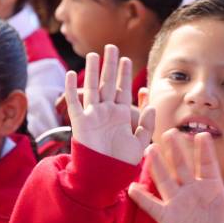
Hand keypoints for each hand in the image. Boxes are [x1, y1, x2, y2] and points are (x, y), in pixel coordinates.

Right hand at [65, 45, 152, 165]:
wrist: (105, 175)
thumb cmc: (123, 162)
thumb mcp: (141, 143)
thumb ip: (147, 124)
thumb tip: (153, 105)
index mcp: (121, 115)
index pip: (122, 89)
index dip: (124, 74)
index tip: (126, 58)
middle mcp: (106, 112)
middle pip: (107, 83)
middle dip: (109, 66)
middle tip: (111, 47)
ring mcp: (92, 115)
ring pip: (92, 88)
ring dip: (92, 72)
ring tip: (94, 54)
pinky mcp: (80, 122)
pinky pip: (74, 103)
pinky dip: (71, 89)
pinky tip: (70, 74)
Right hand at [128, 130, 223, 222]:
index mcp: (211, 186)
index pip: (208, 164)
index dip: (205, 151)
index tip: (202, 135)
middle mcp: (193, 190)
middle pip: (183, 167)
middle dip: (176, 151)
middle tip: (169, 132)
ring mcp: (178, 202)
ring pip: (166, 181)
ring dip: (158, 167)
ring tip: (150, 150)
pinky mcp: (168, 217)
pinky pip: (153, 205)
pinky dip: (143, 198)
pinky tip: (132, 187)